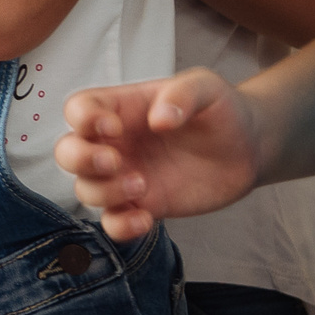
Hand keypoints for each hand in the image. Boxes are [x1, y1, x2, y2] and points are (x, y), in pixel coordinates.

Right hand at [54, 69, 258, 240]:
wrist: (248, 149)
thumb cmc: (221, 110)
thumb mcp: (206, 88)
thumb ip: (182, 94)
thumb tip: (158, 120)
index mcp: (121, 108)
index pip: (78, 109)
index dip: (83, 119)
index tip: (113, 127)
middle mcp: (115, 143)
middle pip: (67, 152)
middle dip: (80, 159)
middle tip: (115, 161)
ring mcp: (125, 176)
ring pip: (85, 189)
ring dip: (104, 192)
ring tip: (142, 186)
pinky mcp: (144, 206)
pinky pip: (114, 222)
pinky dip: (120, 226)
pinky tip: (146, 219)